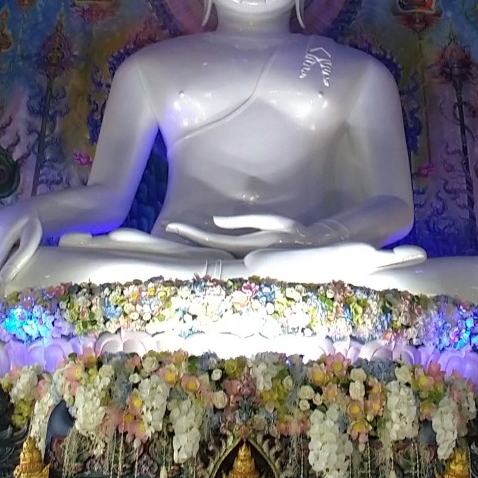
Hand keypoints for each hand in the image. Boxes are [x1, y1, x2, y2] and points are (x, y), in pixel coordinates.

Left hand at [165, 214, 322, 253]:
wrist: (310, 250)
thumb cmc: (293, 233)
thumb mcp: (270, 221)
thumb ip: (241, 222)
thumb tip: (215, 220)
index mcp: (243, 244)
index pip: (208, 239)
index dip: (189, 233)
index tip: (172, 225)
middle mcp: (239, 253)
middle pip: (205, 246)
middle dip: (187, 236)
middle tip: (168, 227)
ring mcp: (242, 256)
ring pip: (211, 249)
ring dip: (194, 241)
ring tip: (179, 231)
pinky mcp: (246, 255)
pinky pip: (221, 250)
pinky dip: (207, 244)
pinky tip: (199, 239)